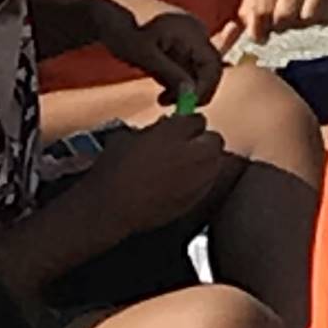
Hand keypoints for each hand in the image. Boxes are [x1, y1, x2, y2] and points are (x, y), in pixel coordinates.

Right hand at [83, 116, 226, 233]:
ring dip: (204, 161)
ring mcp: (200, 178)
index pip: (197, 119)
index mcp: (175, 132)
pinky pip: (207, 183)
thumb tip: (161, 129)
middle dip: (202, 141)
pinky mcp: (198, 198)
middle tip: (185, 146)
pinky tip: (179, 185)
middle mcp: (194, 153)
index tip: (181, 126)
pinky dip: (199, 181)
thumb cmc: (113, 171)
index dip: (188, 122)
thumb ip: (151, 130)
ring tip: (183, 166)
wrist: (112, 208)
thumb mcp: (126, 137)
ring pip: (216, 162)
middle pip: (214, 139)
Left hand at [91, 0, 222, 105]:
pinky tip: (164, 92)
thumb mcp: (145, 56)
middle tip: (177, 107)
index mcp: (190, 31)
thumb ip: (170, 73)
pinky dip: (181, 85)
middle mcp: (197, 34)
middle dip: (196, 92)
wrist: (111, 22)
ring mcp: (192, 41)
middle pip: (211, 70)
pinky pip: (191, 71)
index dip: (205, 87)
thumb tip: (191, 93)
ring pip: (202, 74)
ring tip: (164, 99)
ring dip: (186, 91)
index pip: (213, 64)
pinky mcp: (185, 49)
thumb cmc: (124, 34)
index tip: (188, 103)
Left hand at [215, 0, 327, 48]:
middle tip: (281, 23)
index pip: (261, 8)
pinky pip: (327, 17)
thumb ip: (250, 3)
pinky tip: (317, 10)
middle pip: (283, 16)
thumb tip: (241, 33)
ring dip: (301, 23)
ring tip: (299, 14)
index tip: (260, 36)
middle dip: (280, 26)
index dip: (258, 29)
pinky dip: (321, 20)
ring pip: (307, 18)